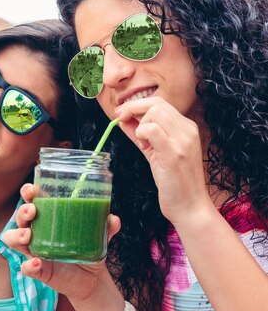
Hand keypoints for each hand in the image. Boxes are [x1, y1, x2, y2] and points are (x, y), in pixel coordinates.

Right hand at [3, 184, 120, 304]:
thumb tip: (114, 219)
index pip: (32, 201)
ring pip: (13, 240)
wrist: (92, 279)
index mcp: (48, 219)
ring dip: (17, 235)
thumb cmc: (88, 248)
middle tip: (32, 211)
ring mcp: (35, 252)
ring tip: (28, 235)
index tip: (32, 189)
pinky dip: (29, 266)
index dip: (28, 193)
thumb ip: (106, 227)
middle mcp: (37, 233)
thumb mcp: (99, 236)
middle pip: (19, 219)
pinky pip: (27, 268)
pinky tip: (37, 263)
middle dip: (22, 212)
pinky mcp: (39, 271)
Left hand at [116, 96, 212, 224]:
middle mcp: (188, 130)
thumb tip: (123, 120)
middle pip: (156, 103)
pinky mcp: (175, 153)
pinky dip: (140, 134)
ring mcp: (183, 140)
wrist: (191, 207)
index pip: (160, 103)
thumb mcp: (156, 153)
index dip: (137, 105)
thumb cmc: (175, 183)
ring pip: (154, 112)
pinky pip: (151, 129)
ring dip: (139, 124)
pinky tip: (143, 147)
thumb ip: (141, 135)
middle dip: (133, 109)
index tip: (121, 113)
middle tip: (120, 120)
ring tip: (142, 143)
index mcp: (187, 128)